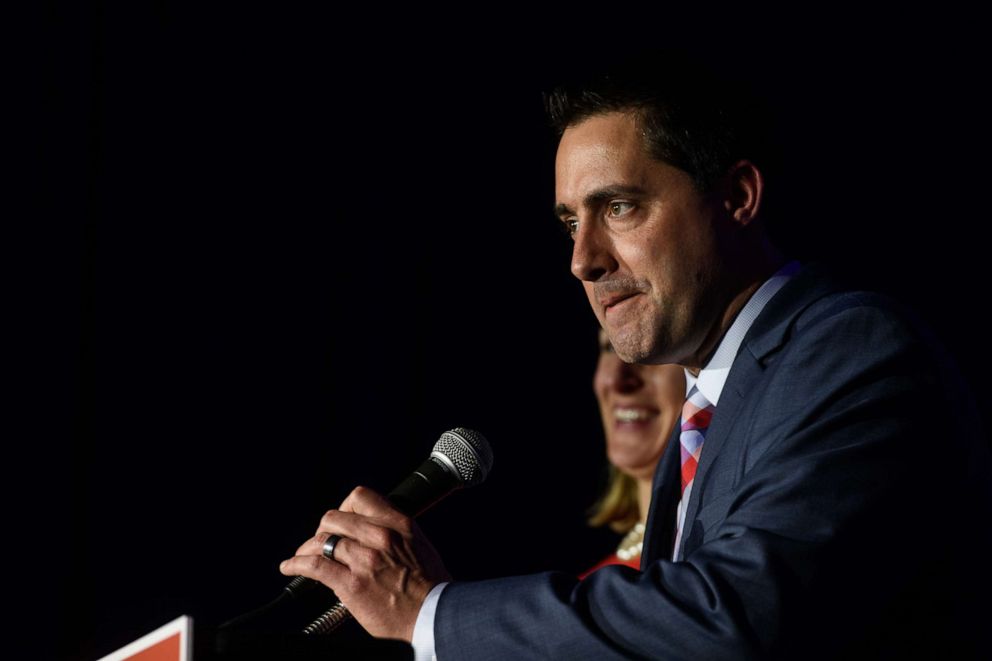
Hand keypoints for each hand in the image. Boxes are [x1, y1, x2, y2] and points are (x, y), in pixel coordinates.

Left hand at [279, 486, 451, 642]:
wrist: (434, 615)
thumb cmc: (431, 586)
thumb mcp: (420, 545)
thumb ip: (396, 533)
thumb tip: (373, 530)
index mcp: (399, 524)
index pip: (360, 498)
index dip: (344, 507)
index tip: (341, 519)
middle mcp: (379, 536)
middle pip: (334, 518)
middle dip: (323, 529)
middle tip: (320, 541)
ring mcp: (364, 560)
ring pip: (321, 540)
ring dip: (306, 548)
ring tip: (301, 556)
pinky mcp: (351, 585)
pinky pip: (314, 566)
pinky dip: (296, 565)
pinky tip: (290, 567)